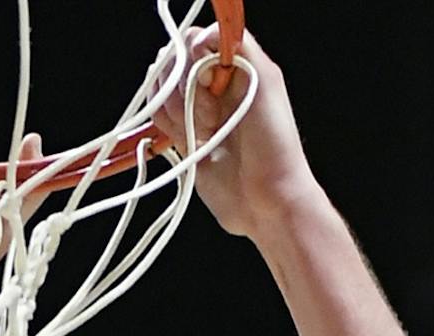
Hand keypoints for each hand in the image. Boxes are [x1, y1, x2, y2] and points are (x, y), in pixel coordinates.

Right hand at [148, 28, 325, 242]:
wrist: (266, 200)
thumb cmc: (274, 144)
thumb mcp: (266, 82)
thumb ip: (239, 46)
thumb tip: (200, 36)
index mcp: (236, 65)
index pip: (194, 40)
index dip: (193, 58)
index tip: (209, 80)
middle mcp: (214, 84)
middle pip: (172, 63)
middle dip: (184, 88)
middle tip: (213, 115)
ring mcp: (197, 109)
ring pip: (161, 89)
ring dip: (177, 110)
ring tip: (206, 132)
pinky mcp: (183, 135)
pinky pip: (158, 116)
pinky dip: (168, 126)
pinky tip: (191, 141)